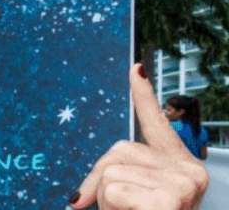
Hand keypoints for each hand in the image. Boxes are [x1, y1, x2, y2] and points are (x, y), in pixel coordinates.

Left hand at [72, 64, 208, 209]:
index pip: (157, 124)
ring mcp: (184, 183)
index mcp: (177, 166)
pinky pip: (114, 193)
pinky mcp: (172, 196)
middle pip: (115, 153)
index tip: (134, 66)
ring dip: (108, 204)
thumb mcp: (128, 201)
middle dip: (100, 184)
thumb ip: (107, 187)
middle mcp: (187, 169)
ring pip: (110, 176)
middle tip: (124, 209)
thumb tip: (73, 203)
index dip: (143, 94)